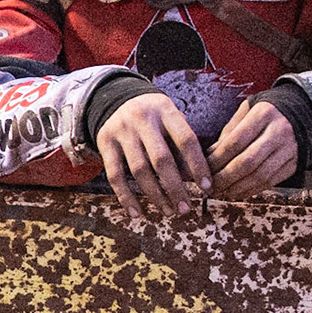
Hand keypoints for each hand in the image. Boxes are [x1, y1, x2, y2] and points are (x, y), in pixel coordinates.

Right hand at [96, 92, 211, 220]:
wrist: (115, 99)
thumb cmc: (154, 116)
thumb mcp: (170, 117)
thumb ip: (181, 143)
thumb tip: (194, 179)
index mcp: (165, 111)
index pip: (186, 140)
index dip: (198, 166)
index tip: (207, 188)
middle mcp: (142, 119)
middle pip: (161, 159)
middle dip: (175, 187)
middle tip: (186, 209)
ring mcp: (121, 131)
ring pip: (139, 170)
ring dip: (155, 195)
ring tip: (168, 212)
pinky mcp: (104, 143)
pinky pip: (115, 175)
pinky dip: (126, 197)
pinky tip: (137, 213)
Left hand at [207, 98, 299, 199]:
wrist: (304, 113)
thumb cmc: (267, 113)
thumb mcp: (247, 111)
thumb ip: (229, 130)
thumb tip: (209, 155)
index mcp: (263, 115)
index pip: (235, 142)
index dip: (217, 159)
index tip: (203, 169)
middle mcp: (279, 132)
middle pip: (247, 162)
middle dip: (225, 178)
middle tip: (210, 186)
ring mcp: (290, 149)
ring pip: (260, 175)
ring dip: (237, 188)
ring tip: (221, 192)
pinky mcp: (295, 163)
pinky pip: (271, 181)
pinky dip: (252, 190)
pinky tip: (238, 192)